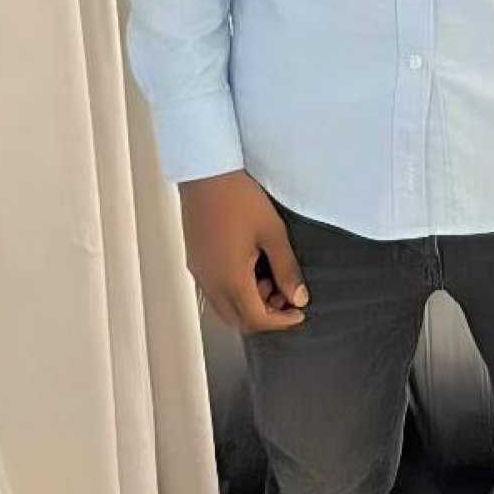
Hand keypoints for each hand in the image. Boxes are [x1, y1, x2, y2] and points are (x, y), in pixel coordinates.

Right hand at [180, 170, 308, 333]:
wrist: (205, 172)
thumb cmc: (239, 198)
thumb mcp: (272, 232)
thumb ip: (286, 269)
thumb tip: (298, 298)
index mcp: (230, 279)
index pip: (257, 320)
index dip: (282, 321)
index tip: (299, 312)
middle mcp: (210, 282)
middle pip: (239, 320)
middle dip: (266, 316)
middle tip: (286, 295)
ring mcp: (199, 273)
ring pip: (225, 307)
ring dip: (249, 303)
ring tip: (269, 276)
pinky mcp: (194, 261)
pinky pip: (215, 291)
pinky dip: (234, 291)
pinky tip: (249, 267)